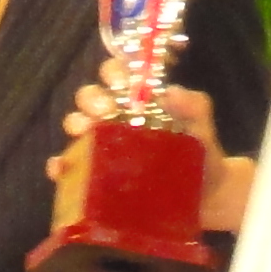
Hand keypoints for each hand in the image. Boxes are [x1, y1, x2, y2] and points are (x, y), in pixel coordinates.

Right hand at [56, 60, 256, 230]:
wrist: (209, 199)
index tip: (120, 83)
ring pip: (76, 126)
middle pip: (90, 97)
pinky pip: (71, 168)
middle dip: (92, 99)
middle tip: (104, 111)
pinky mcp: (97, 177)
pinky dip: (61, 165)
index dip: (113, 72)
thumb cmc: (202, 155)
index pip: (117, 75)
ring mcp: (104, 147)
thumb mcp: (203, 127)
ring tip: (84, 133)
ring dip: (75, 124)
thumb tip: (172, 92)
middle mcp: (115, 119)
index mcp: (138, 101)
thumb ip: (195, 106)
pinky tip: (61, 168)